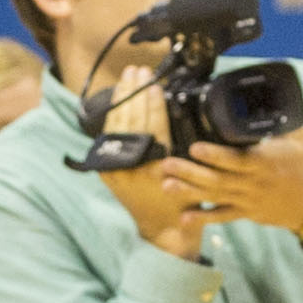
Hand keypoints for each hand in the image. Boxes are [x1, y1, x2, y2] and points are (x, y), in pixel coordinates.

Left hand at [90, 80, 217, 260]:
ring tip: (127, 77)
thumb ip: (185, 147)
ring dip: (121, 98)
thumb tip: (177, 113)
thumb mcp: (194, 175)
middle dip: (135, 92)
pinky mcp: (108, 170)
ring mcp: (117, 169)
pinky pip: (108, 137)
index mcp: (157, 168)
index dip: (154, 101)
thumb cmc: (185, 203)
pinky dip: (112, 115)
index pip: (154, 125)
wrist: (162, 231)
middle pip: (132, 120)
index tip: (154, 83)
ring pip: (116, 125)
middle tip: (138, 71)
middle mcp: (133, 167)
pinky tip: (116, 100)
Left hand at [164, 130, 302, 238]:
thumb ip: (278, 118)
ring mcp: (249, 200)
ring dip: (190, 192)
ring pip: (216, 197)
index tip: (194, 147)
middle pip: (219, 178)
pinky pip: (224, 216)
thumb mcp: (296, 137)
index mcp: (266, 162)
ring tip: (167, 186)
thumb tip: (268, 92)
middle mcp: (255, 183)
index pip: (237, 159)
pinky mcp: (247, 212)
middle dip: (191, 173)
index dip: (215, 155)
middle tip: (166, 165)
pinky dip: (204, 218)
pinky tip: (184, 217)